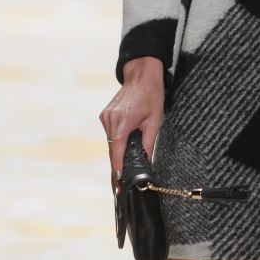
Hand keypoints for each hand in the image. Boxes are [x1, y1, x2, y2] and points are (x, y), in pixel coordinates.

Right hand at [99, 56, 164, 192]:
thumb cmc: (151, 95)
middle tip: (120, 185)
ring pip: (110, 142)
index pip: (117, 150)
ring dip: (117, 152)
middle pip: (112, 149)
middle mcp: (110, 119)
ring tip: (124, 166)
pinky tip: (124, 144)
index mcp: (123, 120)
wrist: (142, 74)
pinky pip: (110, 133)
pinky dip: (116, 141)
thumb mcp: (155, 120)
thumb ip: (149, 142)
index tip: (117, 184)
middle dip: (117, 165)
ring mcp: (106, 116)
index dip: (117, 168)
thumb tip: (147, 162)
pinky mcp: (105, 115)